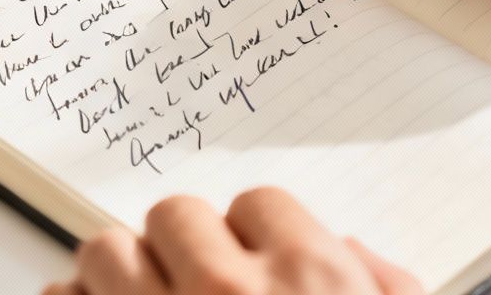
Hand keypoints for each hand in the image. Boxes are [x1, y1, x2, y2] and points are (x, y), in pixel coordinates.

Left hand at [43, 190, 419, 294]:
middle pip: (174, 215)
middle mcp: (228, 294)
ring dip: (120, 278)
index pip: (258, 204)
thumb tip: (357, 255)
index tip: (255, 268)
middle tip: (195, 287)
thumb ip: (383, 288)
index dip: (253, 239)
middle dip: (183, 251)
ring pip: (107, 252)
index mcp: (312, 281)